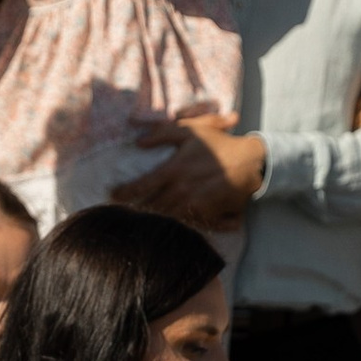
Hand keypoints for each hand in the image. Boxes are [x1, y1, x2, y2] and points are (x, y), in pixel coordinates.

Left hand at [111, 114, 265, 228]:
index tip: (111, 196)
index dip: (123, 193)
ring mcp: (193, 206)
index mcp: (173, 171)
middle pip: (150, 207)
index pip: (140, 186)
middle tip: (121, 213)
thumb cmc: (219, 144)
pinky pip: (185, 224)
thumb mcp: (192, 131)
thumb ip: (163, 133)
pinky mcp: (206, 216)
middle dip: (134, 211)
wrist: (249, 163)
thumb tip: (138, 141)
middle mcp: (181, 191)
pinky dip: (174, 226)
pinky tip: (164, 229)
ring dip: (151, 220)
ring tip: (138, 222)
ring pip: (165, 218)